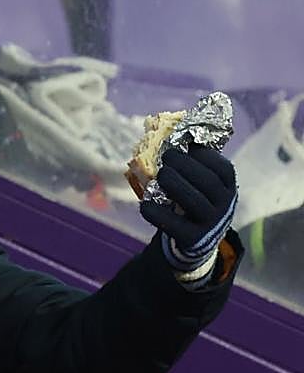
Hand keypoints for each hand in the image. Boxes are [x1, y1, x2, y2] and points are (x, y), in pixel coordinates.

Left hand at [139, 145, 237, 270]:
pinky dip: (157, 213)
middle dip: (186, 166)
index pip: (222, 168)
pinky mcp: (192, 239)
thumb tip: (170, 132)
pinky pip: (174, 225)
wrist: (194, 240)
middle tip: (166, 157)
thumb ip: (192, 165)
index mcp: (228, 188)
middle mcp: (224, 206)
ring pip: (194, 202)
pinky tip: (144, 203)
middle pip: (208, 182)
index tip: (183, 146)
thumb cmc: (192, 202)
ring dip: (174, 184)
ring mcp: (210, 224)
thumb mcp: (199, 184)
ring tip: (159, 175)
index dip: (203, 155)